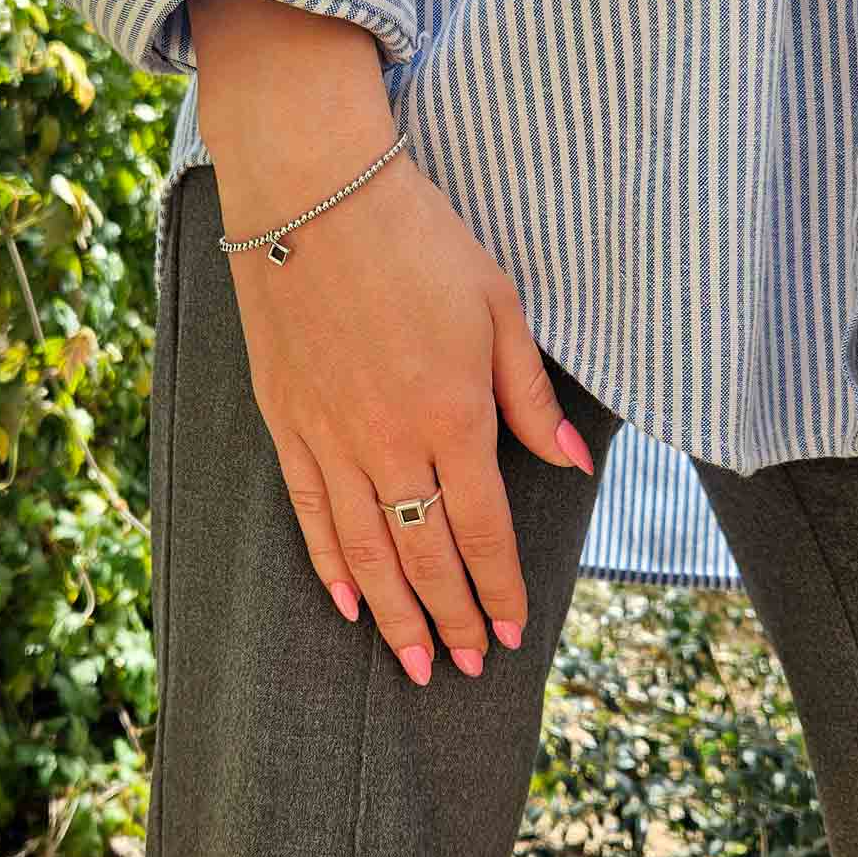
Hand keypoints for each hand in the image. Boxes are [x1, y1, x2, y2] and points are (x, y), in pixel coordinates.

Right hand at [189, 0, 593, 684]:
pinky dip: (329, 564)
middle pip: (426, 556)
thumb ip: (529, 398)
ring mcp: (330, 435)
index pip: (483, 529)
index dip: (498, 588)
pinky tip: (347, 603)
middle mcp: (390, 440)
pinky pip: (310, 512)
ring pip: (366, 551)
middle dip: (451, 619)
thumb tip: (571, 466)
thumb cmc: (419, 238)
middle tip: (465, 666)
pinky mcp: (286, 421)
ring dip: (393, 616)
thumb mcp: (499, 306)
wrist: (314, 190)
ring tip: (412, 663)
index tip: (510, 631)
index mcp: (453, 413)